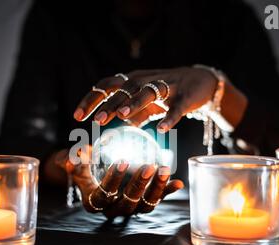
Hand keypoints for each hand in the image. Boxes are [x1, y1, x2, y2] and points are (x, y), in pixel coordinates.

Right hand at [54, 146, 183, 217]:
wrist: (93, 174)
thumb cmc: (83, 166)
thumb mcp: (74, 162)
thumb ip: (71, 161)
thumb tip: (70, 159)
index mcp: (94, 203)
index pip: (104, 195)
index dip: (112, 181)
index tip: (121, 162)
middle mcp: (113, 210)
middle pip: (128, 202)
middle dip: (139, 185)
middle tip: (148, 166)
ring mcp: (130, 209)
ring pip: (145, 205)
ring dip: (156, 189)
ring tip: (164, 170)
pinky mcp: (143, 204)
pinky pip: (156, 200)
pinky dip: (167, 192)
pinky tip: (178, 182)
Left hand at [74, 67, 246, 131]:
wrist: (201, 82)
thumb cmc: (168, 93)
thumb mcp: (146, 104)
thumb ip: (132, 115)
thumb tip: (116, 130)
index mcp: (133, 82)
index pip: (107, 86)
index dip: (91, 99)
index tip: (77, 116)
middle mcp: (146, 80)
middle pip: (123, 88)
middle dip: (109, 104)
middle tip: (95, 120)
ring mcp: (166, 87)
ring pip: (147, 92)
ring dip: (134, 103)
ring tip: (121, 116)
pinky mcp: (184, 96)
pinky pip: (176, 108)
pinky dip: (170, 117)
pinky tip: (162, 129)